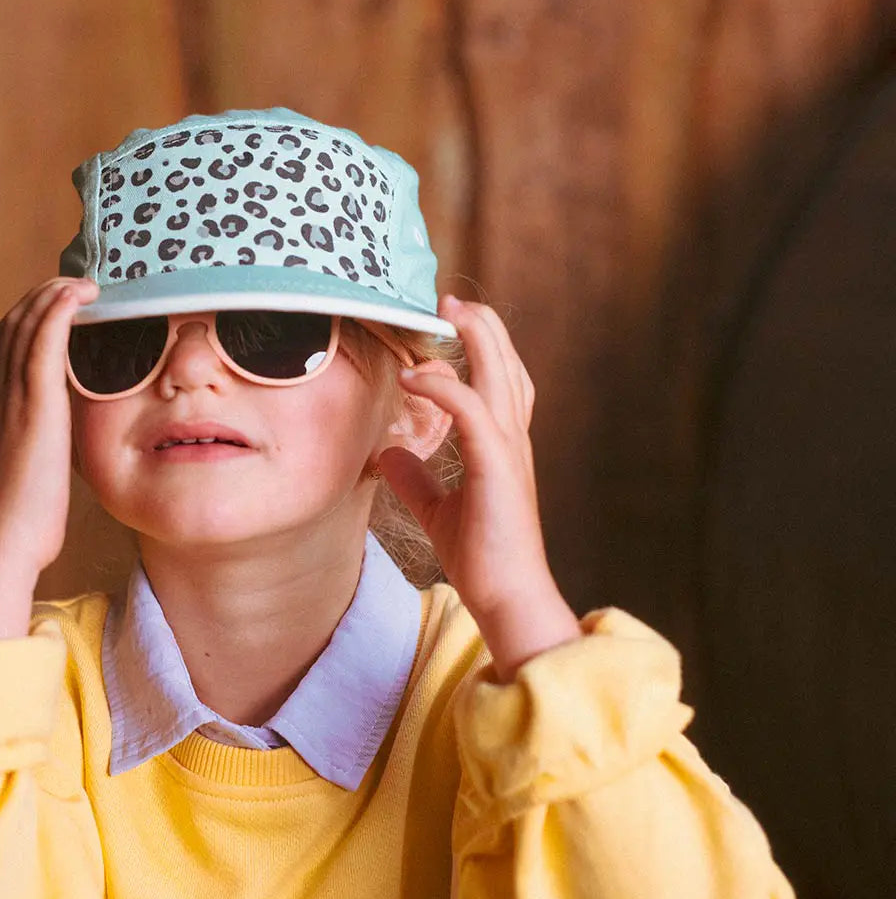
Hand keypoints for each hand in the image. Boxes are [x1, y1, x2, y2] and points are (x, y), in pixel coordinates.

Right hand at [0, 276, 99, 571]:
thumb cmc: (15, 531)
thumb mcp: (17, 483)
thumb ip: (25, 458)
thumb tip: (37, 455)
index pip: (3, 353)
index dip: (26, 323)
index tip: (51, 308)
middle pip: (10, 331)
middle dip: (38, 300)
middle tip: (70, 284)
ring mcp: (11, 402)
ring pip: (23, 329)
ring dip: (50, 296)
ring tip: (80, 281)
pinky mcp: (33, 408)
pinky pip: (42, 344)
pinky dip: (56, 311)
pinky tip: (75, 293)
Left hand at [378, 294, 579, 677]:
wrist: (506, 598)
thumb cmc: (482, 557)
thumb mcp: (437, 509)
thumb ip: (416, 478)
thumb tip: (386, 454)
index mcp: (501, 447)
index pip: (500, 382)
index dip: (482, 348)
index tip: (450, 322)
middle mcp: (511, 441)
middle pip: (508, 366)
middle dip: (483, 328)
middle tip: (452, 299)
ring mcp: (508, 452)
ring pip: (500, 377)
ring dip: (477, 339)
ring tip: (450, 311)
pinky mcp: (496, 468)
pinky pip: (472, 411)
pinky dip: (445, 387)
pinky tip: (416, 376)